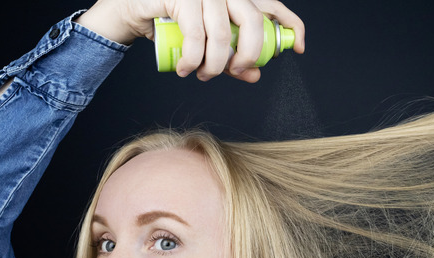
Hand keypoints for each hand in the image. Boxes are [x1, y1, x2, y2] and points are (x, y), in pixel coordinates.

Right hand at [76, 0, 304, 82]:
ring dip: (214, 66)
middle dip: (250, 55)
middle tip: (236, 71)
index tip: (298, 49)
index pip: (273, 6)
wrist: (135, 10)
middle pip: (254, 21)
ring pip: (223, 35)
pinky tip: (185, 69)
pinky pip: (196, 36)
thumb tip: (254, 74)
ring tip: (202, 75)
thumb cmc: (173, 25)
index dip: (291, 26)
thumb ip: (232, 58)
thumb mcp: (208, 45)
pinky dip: (193, 60)